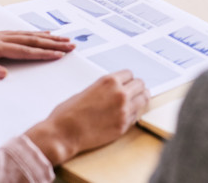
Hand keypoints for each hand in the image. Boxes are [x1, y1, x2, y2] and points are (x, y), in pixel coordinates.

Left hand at [0, 20, 74, 78]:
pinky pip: (20, 33)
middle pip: (31, 41)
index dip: (42, 54)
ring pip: (28, 36)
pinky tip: (42, 33)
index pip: (22, 51)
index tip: (59, 55)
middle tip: (72, 45)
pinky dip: (34, 33)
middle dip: (52, 44)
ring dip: (47, 38)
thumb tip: (2, 74)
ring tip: (64, 39)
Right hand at [25, 70, 149, 164]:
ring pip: (144, 99)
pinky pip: (137, 115)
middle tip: (134, 91)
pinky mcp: (124, 126)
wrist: (63, 133)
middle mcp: (120, 93)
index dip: (127, 79)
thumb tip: (114, 90)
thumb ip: (104, 89)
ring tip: (135, 102)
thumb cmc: (68, 113)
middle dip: (136, 88)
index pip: (129, 74)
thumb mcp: (87, 91)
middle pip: (140, 85)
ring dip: (139, 99)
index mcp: (109, 81)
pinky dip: (134, 114)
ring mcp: (124, 110)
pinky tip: (127, 115)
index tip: (127, 83)